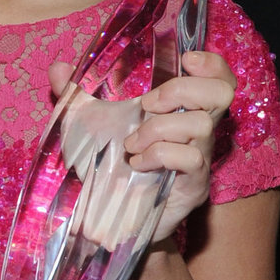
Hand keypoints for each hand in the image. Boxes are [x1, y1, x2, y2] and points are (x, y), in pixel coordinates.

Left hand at [47, 51, 233, 245]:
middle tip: (146, 105)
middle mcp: (198, 131)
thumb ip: (74, 94)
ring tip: (130, 145)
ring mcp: (200, 157)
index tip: (185, 61)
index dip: (211, 64)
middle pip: (221, 93)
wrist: (109, 219)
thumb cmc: (106, 167)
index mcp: (180, 110)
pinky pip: (189, 157)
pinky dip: (159, 154)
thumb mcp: (86, 126)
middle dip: (181, 90)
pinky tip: (137, 164)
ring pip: (200, 125)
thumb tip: (58, 67)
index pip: (218, 78)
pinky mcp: (194, 183)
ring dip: (158, 128)